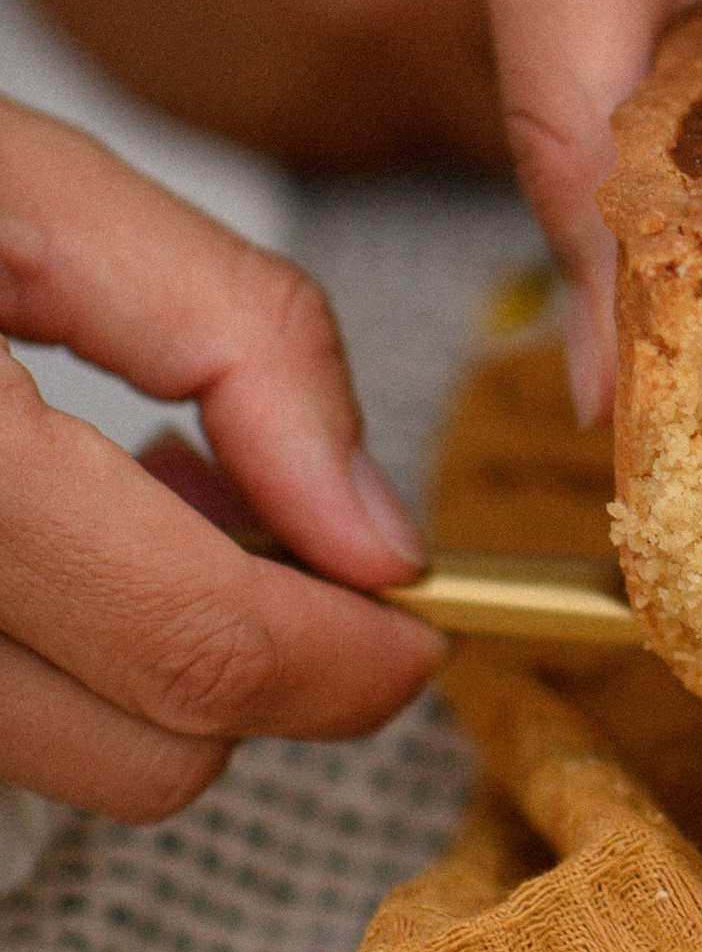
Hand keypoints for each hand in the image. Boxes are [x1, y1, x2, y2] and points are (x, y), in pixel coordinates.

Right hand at [0, 104, 437, 820]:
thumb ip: (237, 337)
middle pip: (150, 751)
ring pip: (66, 761)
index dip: (353, 655)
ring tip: (113, 490)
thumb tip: (374, 530)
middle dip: (260, 659)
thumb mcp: (34, 190)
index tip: (414, 612)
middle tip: (259, 513)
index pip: (198, 648)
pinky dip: (45, 658)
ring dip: (143, 662)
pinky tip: (35, 535)